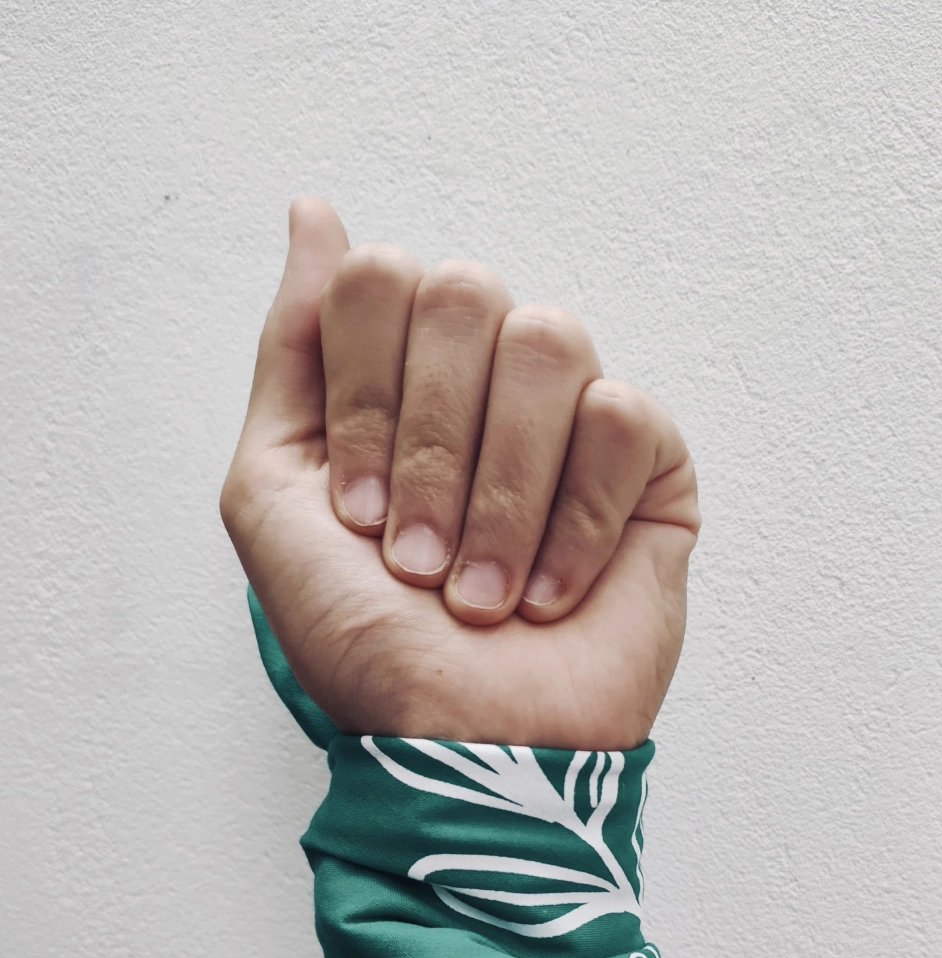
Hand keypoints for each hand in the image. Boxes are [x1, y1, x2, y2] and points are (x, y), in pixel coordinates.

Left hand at [220, 198, 699, 749]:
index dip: (361, 395)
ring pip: (550, 342)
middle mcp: (486, 378)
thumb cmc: (365, 641)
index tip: (355, 510)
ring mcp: (573, 417)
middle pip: (463, 293)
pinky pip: (622, 418)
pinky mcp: (652, 467)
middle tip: (417, 557)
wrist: (460, 743)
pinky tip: (549, 596)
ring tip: (481, 591)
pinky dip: (573, 523)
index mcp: (398, 374)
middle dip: (428, 444)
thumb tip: (315, 213)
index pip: (378, 281)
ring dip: (500, 492)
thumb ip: (293, 350)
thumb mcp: (273, 492)